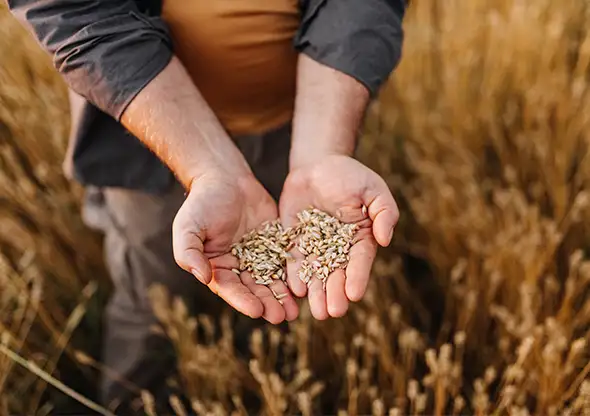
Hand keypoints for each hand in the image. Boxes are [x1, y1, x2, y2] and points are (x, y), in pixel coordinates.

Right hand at [173, 171, 297, 323]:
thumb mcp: (188, 226)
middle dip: (268, 304)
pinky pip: (286, 262)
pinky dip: (294, 276)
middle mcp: (239, 266)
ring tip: (296, 312)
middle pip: (255, 290)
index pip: (231, 289)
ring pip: (273, 281)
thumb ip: (189, 253)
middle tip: (282, 317)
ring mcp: (259, 256)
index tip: (257, 311)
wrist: (225, 177)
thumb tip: (202, 277)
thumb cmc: (202, 202)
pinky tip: (305, 286)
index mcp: (218, 267)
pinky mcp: (276, 244)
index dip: (243, 301)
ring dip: (283, 297)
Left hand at [279, 155, 398, 319]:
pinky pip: (294, 261)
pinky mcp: (294, 242)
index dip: (358, 278)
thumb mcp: (372, 188)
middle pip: (337, 274)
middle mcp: (338, 249)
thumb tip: (385, 240)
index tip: (354, 294)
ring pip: (316, 274)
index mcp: (360, 238)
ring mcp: (315, 247)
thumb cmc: (350, 176)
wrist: (317, 166)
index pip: (360, 261)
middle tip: (333, 312)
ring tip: (318, 311)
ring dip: (317, 293)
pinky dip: (295, 275)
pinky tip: (296, 289)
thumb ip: (383, 211)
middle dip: (335, 293)